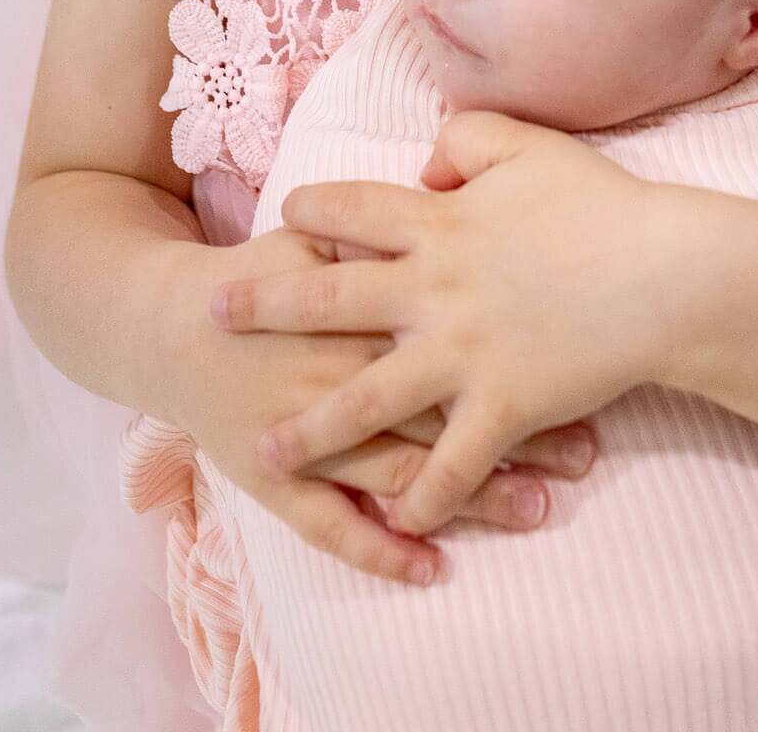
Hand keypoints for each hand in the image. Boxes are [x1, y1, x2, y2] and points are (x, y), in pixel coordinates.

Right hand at [166, 223, 594, 585]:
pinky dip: (382, 549)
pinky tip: (432, 566)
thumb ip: (381, 225)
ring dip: (472, 495)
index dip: (519, 348)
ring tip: (540, 507)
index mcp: (356, 306)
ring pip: (400, 473)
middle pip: (443, 405)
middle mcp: (338, 372)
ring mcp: (308, 433)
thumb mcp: (318, 235)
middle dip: (518, 432)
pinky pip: (333, 527)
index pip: (452, 330)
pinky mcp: (276, 482)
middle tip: (586, 450)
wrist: (171, 330)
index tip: (583, 359)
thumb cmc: (260, 277)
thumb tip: (450, 191)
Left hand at [211, 113, 675, 536]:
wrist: (666, 276)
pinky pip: (450, 465)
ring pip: (367, 398)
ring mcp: (463, 354)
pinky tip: (396, 521)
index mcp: (440, 222)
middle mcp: (435, 290)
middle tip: (212, 315)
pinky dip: (423, 497)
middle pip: (330, 299)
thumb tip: (427, 167)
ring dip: (314, 427)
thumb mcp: (528, 145)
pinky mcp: (501, 408)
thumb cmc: (601, 204)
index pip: (354, 209)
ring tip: (266, 448)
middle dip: (266, 307)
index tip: (284, 215)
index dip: (313, 209)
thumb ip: (465, 139)